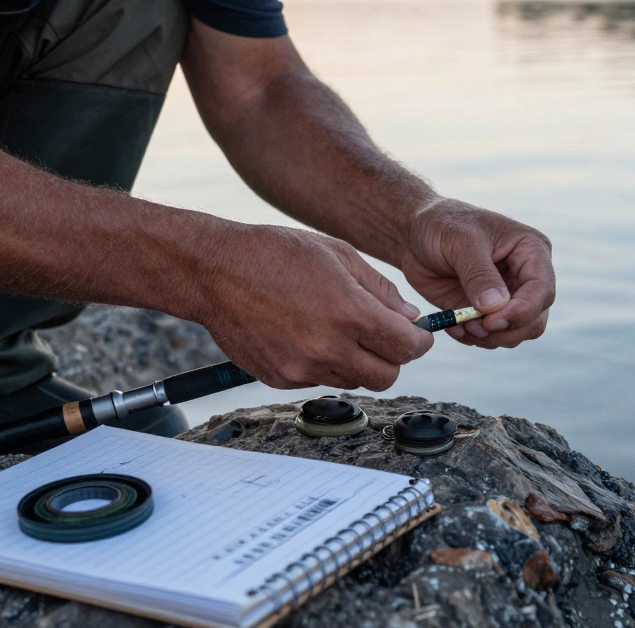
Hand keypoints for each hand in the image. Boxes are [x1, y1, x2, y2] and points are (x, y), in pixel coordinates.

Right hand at [192, 224, 432, 390]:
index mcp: (348, 313)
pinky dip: (324, 365)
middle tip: (383, 337)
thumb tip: (410, 319)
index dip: (419, 342)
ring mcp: (301, 368)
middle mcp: (327, 348)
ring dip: (357, 362)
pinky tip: (307, 335)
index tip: (417, 335)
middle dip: (393, 358)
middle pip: (386, 377)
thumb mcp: (339, 254)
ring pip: (353, 381)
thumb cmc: (276, 253)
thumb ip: (381, 290)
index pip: (407, 348)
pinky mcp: (280, 379)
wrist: (214, 270)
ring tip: (338, 329)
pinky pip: (319, 381)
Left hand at [400, 199, 554, 348]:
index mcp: (531, 250)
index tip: (491, 321)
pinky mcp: (487, 312)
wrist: (414, 234)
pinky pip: (492, 337)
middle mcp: (525, 276)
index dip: (523, 311)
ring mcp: (507, 297)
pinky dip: (473, 338)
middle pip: (534, 319)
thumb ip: (479, 273)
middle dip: (505, 330)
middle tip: (472, 326)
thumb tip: (496, 306)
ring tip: (458, 324)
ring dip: (488, 337)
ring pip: (516, 334)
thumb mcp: (459, 240)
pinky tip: (452, 325)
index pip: (542, 290)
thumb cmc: (440, 224)